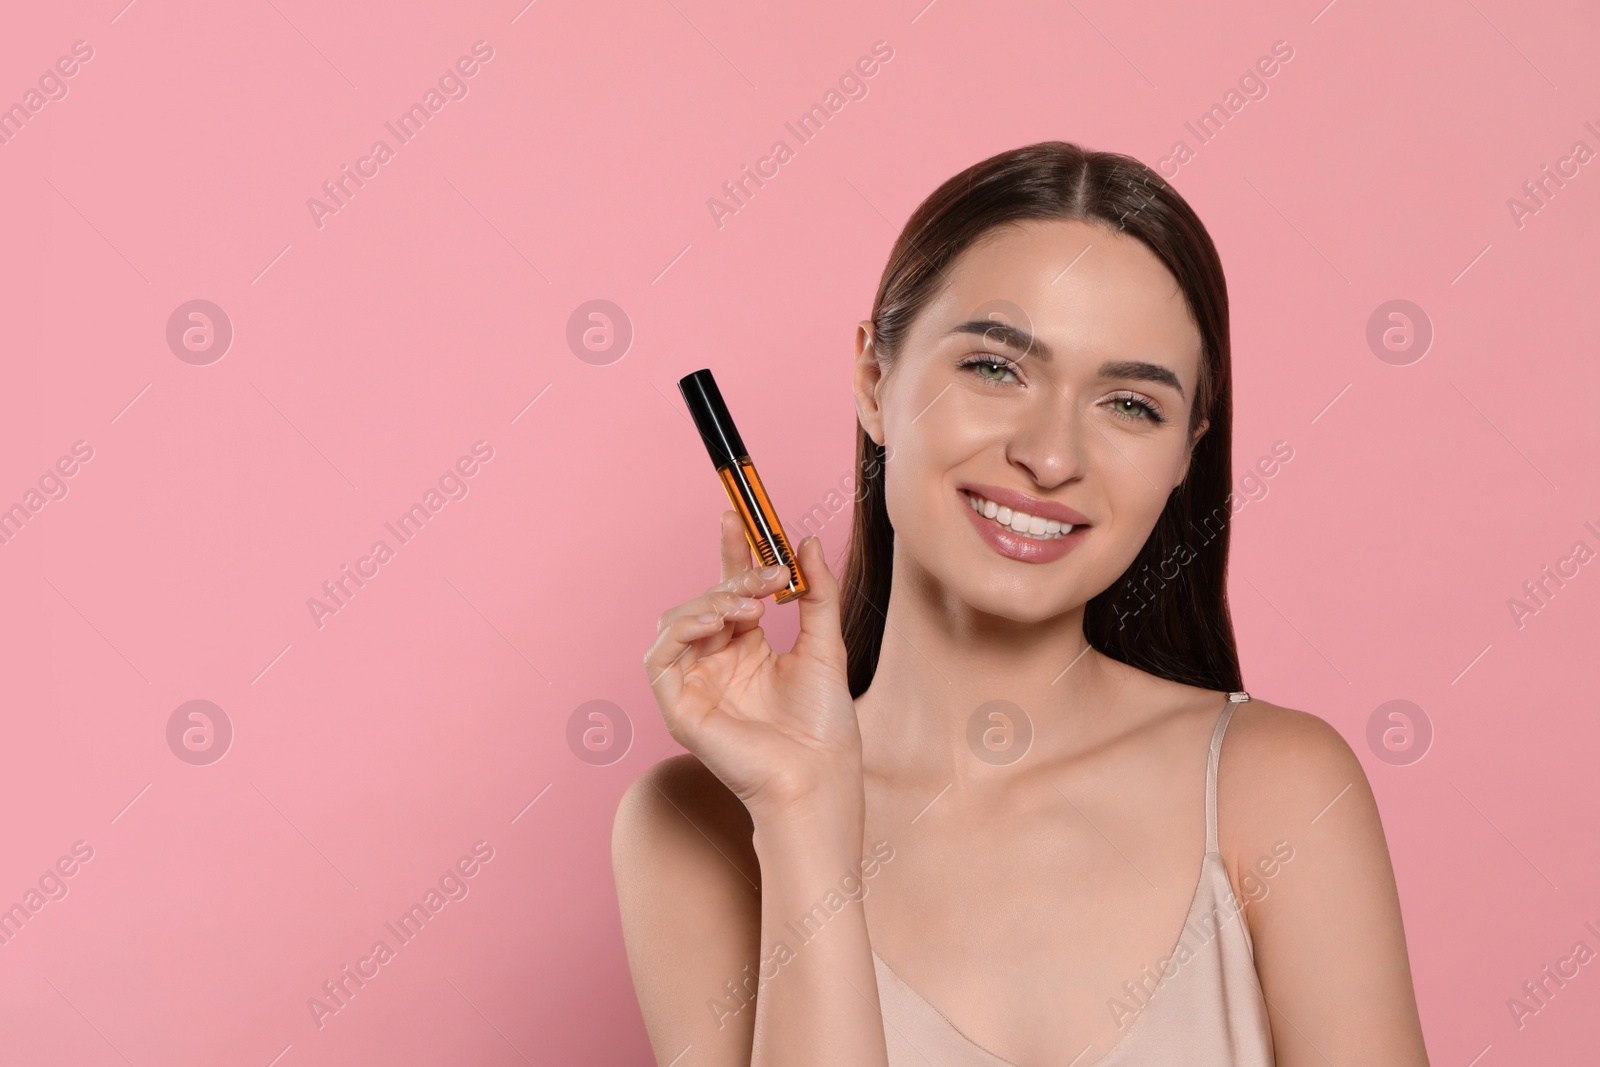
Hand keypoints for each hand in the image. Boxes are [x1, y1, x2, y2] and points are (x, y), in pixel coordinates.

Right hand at [643, 511, 862, 817]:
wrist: (819, 777)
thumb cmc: (824, 726)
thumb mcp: (825, 644)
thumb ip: (816, 593)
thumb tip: (805, 542)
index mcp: (747, 651)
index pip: (729, 591)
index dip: (730, 552)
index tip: (737, 515)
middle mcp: (716, 665)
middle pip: (704, 601)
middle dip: (733, 579)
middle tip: (768, 575)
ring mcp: (695, 685)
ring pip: (677, 621)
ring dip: (711, 601)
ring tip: (750, 607)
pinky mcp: (678, 707)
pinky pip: (660, 657)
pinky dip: (682, 629)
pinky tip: (716, 623)